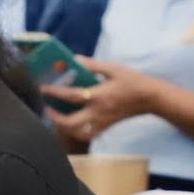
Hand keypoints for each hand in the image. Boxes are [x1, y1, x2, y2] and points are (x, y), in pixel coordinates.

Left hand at [46, 58, 161, 144]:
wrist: (150, 98)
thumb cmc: (132, 81)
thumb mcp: (113, 68)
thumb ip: (92, 65)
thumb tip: (74, 59)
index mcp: (98, 96)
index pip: (70, 96)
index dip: (54, 92)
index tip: (43, 88)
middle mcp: (97, 112)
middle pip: (70, 123)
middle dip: (55, 117)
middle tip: (48, 108)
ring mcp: (102, 122)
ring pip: (77, 132)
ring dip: (64, 127)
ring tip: (57, 117)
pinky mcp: (107, 126)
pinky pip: (88, 134)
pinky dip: (77, 132)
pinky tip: (73, 124)